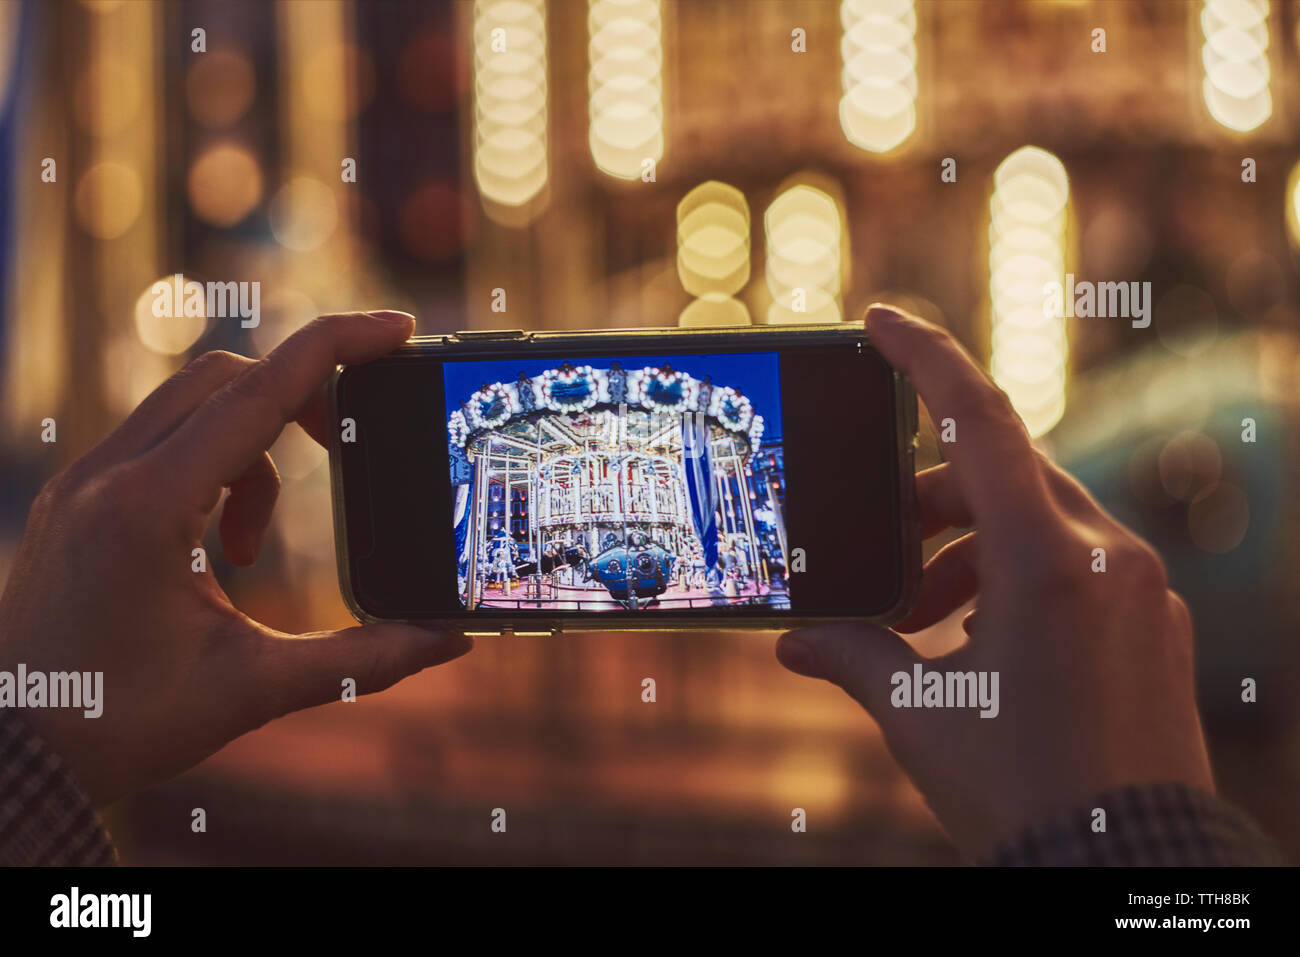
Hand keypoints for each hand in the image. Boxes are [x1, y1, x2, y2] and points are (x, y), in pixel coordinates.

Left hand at [0, 312, 470, 806]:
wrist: (12, 757)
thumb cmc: (121, 725)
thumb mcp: (254, 690)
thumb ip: (362, 660)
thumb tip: (451, 641)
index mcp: (147, 508)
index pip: (259, 390)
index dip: (337, 346)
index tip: (398, 328)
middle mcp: (105, 477)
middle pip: (226, 376)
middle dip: (299, 399)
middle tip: (343, 450)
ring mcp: (80, 482)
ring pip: (189, 402)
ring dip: (251, 444)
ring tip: (248, 546)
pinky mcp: (73, 497)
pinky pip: (156, 437)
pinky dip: (209, 464)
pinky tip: (213, 545)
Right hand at [776, 304, 1212, 858]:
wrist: (1126, 869)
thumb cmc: (1023, 790)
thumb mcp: (919, 715)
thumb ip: (852, 655)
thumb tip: (794, 643)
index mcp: (1051, 559)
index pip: (981, 420)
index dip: (924, 358)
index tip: (878, 320)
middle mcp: (1109, 556)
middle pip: (999, 479)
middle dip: (925, 508)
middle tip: (877, 557)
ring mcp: (1140, 590)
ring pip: (1037, 524)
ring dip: (965, 557)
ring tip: (918, 626)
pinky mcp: (1152, 624)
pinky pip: (1074, 567)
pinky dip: (1012, 582)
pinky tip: (975, 646)